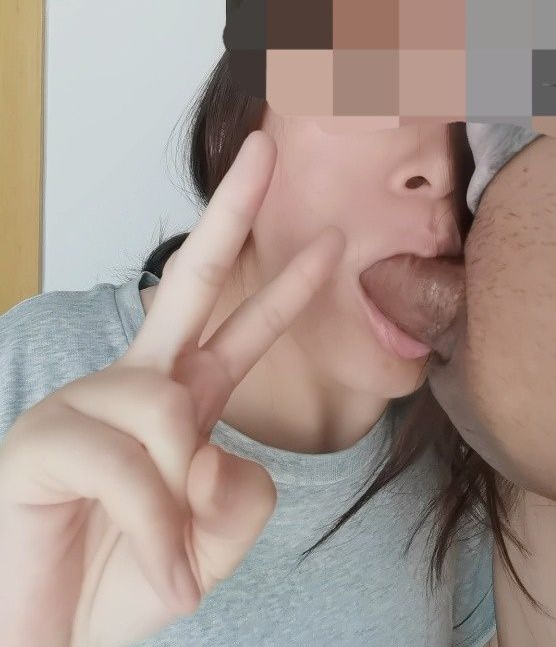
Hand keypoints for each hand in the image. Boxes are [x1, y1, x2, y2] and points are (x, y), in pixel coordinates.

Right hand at [0, 131, 343, 646]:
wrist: (47, 640)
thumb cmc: (119, 583)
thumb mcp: (208, 546)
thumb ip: (236, 497)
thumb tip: (203, 445)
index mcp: (180, 402)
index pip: (240, 329)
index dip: (286, 286)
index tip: (328, 241)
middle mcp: (134, 387)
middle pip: (190, 280)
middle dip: (232, 210)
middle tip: (268, 144)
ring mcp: (83, 405)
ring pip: (170, 413)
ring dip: (180, 508)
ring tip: (164, 561)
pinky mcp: (39, 442)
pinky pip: (128, 465)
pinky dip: (154, 531)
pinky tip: (152, 569)